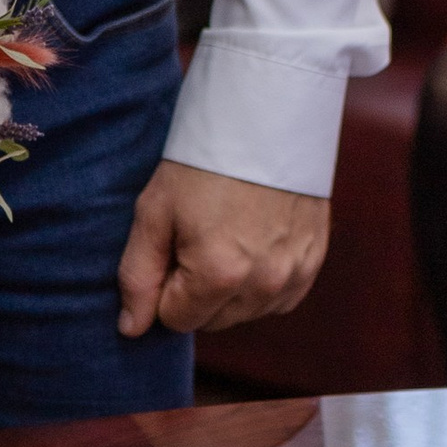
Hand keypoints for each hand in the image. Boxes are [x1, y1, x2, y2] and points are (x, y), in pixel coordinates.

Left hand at [117, 160, 329, 337]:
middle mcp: (263, 284)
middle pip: (212, 321)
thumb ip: (138, 276)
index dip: (164, 287)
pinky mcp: (315, 261)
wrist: (264, 118)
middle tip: (196, 237)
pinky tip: (253, 243)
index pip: (176, 320)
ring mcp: (294, 274)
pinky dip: (262, 282)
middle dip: (195, 291)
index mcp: (218, 274)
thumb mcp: (154, 212)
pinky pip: (279, 299)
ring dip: (230, 290)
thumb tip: (131, 329)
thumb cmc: (202, 162)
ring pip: (246, 313)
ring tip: (226, 235)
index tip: (171, 247)